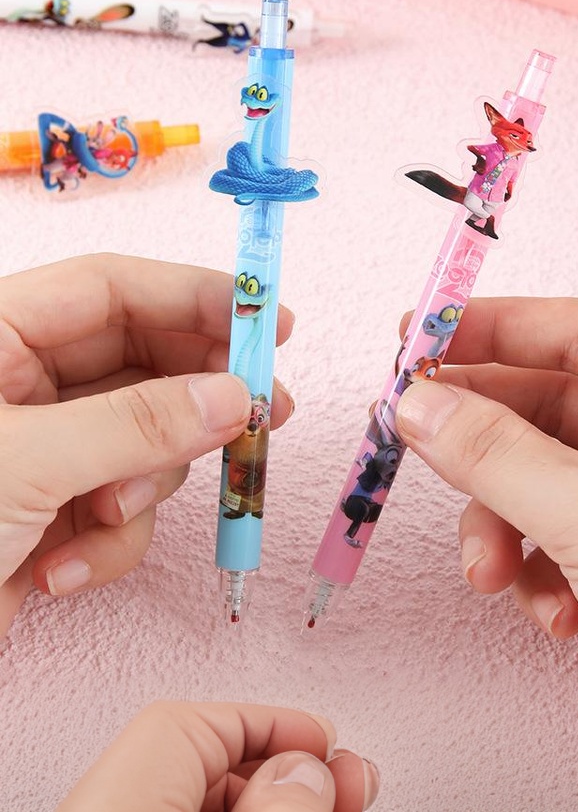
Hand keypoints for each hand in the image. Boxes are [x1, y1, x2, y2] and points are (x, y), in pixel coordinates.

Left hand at [0, 255, 293, 634]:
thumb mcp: (23, 465)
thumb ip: (135, 424)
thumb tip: (232, 395)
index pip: (113, 289)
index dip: (194, 297)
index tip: (267, 318)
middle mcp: (21, 386)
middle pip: (144, 363)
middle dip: (198, 398)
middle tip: (265, 414)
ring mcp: (44, 451)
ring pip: (145, 442)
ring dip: (143, 488)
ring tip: (103, 521)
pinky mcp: (54, 512)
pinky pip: (121, 509)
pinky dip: (109, 544)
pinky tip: (58, 573)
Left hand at [56, 701, 378, 811]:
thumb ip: (270, 807)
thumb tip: (308, 771)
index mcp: (119, 797)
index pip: (191, 725)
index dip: (271, 723)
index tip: (324, 740)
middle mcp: (112, 807)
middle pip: (208, 762)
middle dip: (289, 765)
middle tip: (350, 784)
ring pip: (205, 798)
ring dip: (279, 797)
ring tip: (343, 804)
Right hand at [395, 297, 577, 806]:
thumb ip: (501, 457)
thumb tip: (420, 405)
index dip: (495, 327)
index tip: (422, 334)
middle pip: (549, 408)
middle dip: (482, 440)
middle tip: (416, 438)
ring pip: (540, 479)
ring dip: (502, 523)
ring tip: (490, 572)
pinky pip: (555, 537)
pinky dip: (535, 570)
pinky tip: (552, 613)